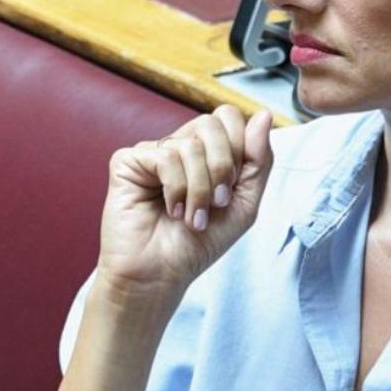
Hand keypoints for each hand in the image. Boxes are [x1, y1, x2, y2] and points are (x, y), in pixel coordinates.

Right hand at [97, 105, 273, 300]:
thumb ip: (258, 160)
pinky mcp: (127, 162)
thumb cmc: (199, 244)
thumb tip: (263, 114)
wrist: (162, 276)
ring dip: (200, 189)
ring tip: (192, 217)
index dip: (240, 148)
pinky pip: (164, 156)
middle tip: (217, 202)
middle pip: (211, 123)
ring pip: (190, 145)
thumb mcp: (244, 203)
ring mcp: (152, 152)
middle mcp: (178, 146)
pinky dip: (176, 189)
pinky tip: (171, 211)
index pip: (229, 117)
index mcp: (205, 152)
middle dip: (222, 167)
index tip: (232, 187)